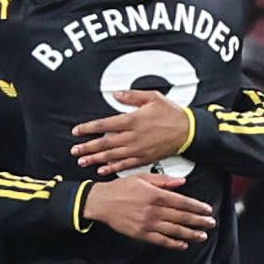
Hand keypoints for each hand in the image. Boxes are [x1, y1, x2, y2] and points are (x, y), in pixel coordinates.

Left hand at [71, 89, 194, 174]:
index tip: (77, 131)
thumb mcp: (153, 97)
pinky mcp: (145, 159)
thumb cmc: (171, 112)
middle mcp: (133, 137)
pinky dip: (112, 168)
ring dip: (96, 159)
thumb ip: (132, 96)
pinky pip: (125, 165)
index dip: (88, 129)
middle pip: (104, 143)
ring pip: (112, 156)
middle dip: (88, 147)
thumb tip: (115, 94)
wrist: (189, 131)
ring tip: (82, 161)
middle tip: (74, 150)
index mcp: (133, 120)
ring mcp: (138, 150)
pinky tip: (102, 170)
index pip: (104, 125)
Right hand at [83, 174, 215, 248]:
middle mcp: (154, 210)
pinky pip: (161, 241)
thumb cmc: (122, 187)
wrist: (102, 202)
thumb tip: (182, 182)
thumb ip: (164, 181)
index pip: (182, 202)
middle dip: (198, 221)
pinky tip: (183, 244)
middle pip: (181, 217)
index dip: (197, 207)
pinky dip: (173, 243)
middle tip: (211, 224)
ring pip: (174, 230)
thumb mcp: (143, 178)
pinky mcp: (141, 234)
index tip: (208, 210)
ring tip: (202, 236)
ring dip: (190, 234)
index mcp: (156, 195)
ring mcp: (148, 224)